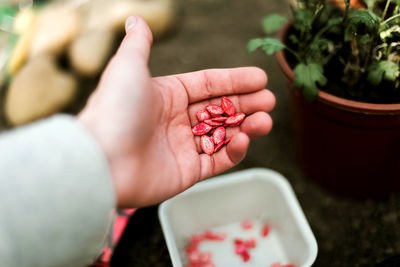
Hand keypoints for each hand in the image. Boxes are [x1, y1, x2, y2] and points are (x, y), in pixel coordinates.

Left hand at [78, 16, 274, 207]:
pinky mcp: (187, 172)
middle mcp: (175, 120)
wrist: (101, 161)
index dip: (235, 81)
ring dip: (246, 127)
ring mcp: (182, 147)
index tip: (260, 79)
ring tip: (265, 120)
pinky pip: (217, 160)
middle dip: (246, 104)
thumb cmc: (116, 110)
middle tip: (270, 101)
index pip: (209, 84)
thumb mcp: (128, 66)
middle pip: (220, 110)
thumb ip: (140, 43)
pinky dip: (234, 151)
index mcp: (166, 95)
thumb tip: (136, 19)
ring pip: (223, 134)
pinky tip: (244, 140)